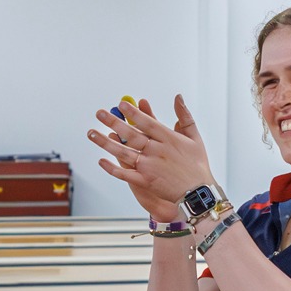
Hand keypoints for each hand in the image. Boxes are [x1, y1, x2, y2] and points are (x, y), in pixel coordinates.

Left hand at [90, 94, 216, 218]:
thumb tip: (178, 97)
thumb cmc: (197, 165)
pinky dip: (112, 168)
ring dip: (105, 143)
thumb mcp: (194, 137)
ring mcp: (149, 167)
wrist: (198, 193)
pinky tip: (101, 161)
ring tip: (92, 133)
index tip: (121, 104)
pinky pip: (125, 174)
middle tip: (99, 113)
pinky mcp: (145, 181)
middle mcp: (157, 151)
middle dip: (113, 122)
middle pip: (131, 134)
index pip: (147, 122)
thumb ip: (184, 116)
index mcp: (168, 138)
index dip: (132, 113)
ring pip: (123, 152)